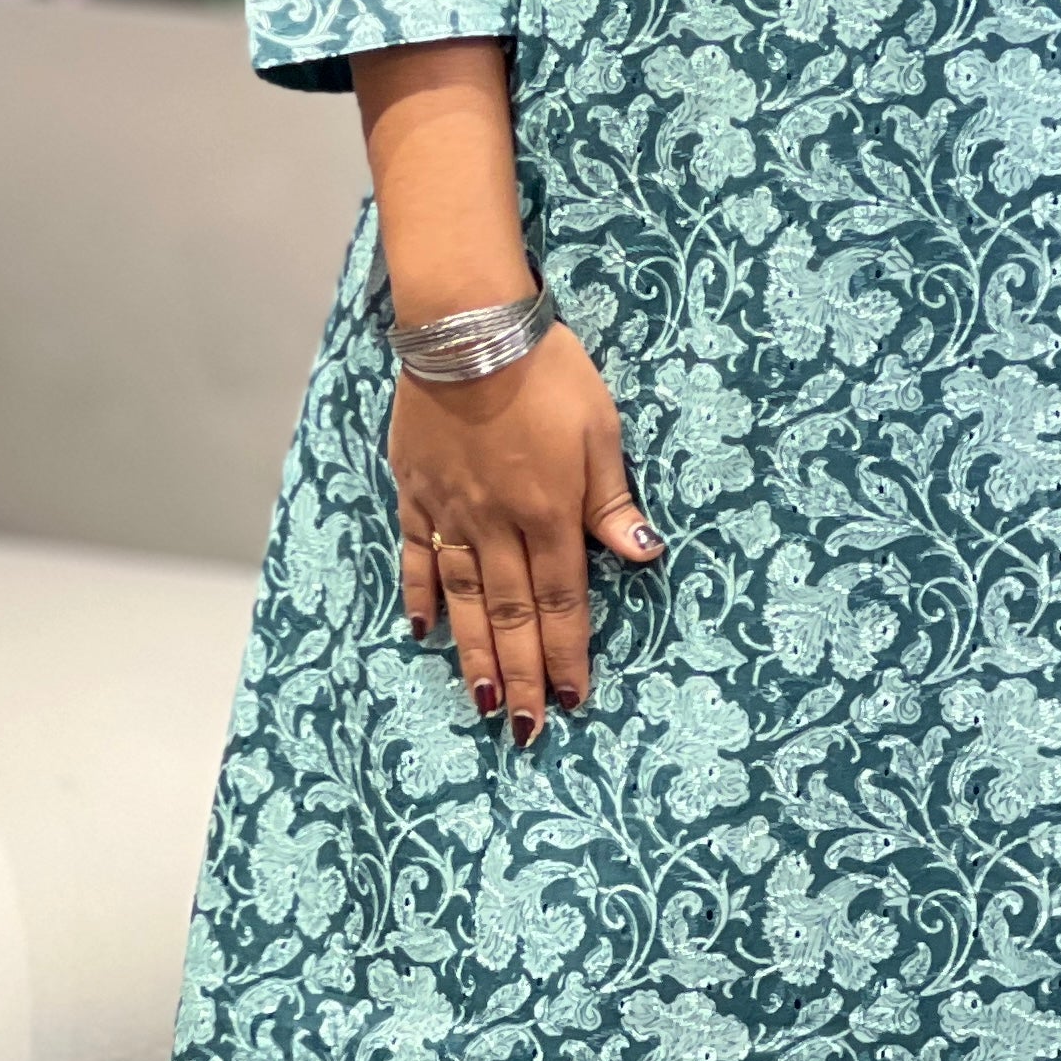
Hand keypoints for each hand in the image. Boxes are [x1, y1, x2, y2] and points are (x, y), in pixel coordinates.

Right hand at [391, 317, 663, 741]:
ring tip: (482, 705)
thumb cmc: (548, 373)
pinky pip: (417, 557)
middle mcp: (498, 526)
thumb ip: (613, 502)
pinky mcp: (417, 492)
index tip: (573, 701)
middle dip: (522, 678)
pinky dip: (421, 596)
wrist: (468, 328)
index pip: (562, 602)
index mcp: (550, 514)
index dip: (567, 655)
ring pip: (466, 600)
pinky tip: (424, 632)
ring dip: (475, 656)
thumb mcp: (601, 431)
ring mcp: (451, 513)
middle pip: (512, 616)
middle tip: (527, 732)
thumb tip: (644, 556)